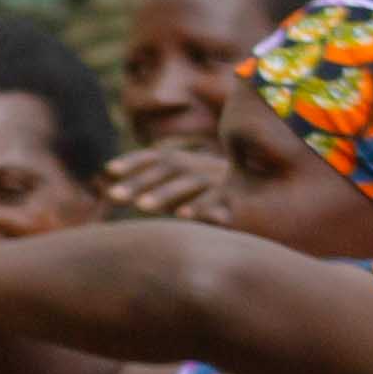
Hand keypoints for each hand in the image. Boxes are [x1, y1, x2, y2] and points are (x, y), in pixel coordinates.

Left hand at [100, 141, 234, 224]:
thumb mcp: (180, 189)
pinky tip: (183, 216)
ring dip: (164, 193)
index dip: (134, 161)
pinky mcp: (235, 197)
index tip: (109, 170)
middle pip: (167, 169)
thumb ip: (150, 189)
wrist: (265, 196)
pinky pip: (217, 200)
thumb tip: (107, 191)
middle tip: (112, 196)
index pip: (156, 157)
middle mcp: (199, 166)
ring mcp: (218, 180)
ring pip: (189, 183)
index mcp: (185, 163)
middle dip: (139, 181)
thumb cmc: (210, 196)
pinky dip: (201, 206)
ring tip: (141, 206)